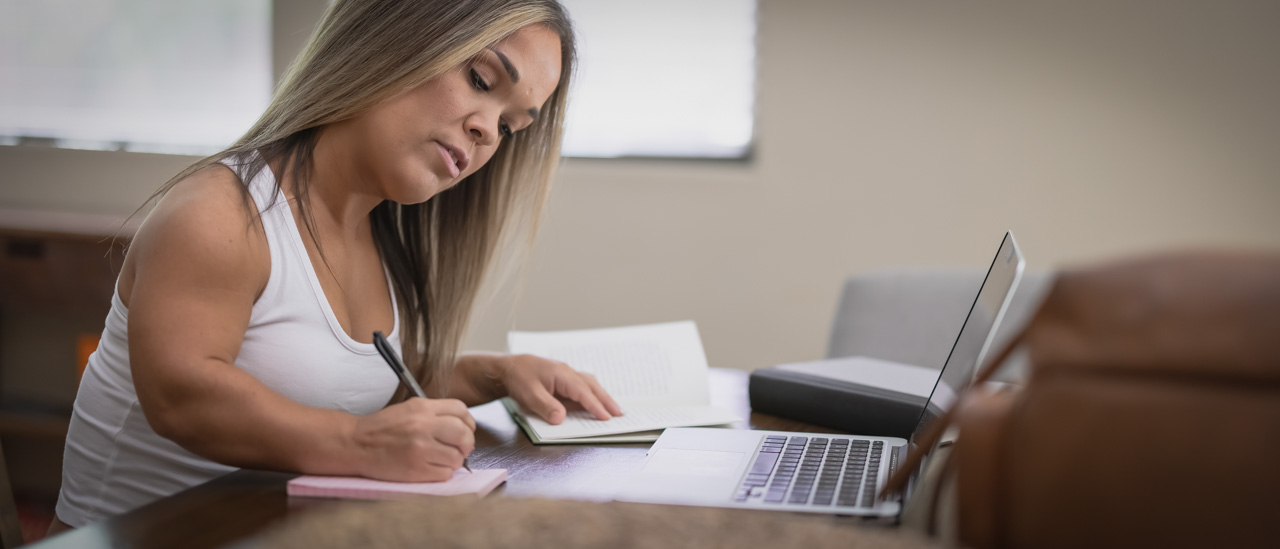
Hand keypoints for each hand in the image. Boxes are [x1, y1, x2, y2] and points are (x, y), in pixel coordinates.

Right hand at [350, 397, 475, 481]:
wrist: (355, 444)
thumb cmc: (382, 428)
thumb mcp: (409, 409)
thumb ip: (434, 413)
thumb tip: (463, 426)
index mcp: (422, 408)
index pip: (461, 410)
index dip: (468, 422)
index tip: (466, 429)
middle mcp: (423, 426)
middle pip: (464, 434)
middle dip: (467, 443)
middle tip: (461, 448)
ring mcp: (420, 449)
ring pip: (457, 457)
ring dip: (454, 460)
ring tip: (441, 459)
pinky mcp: (416, 470)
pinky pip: (445, 474)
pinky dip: (443, 473)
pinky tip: (431, 468)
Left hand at [501, 354, 623, 424]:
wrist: (508, 368)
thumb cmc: (518, 378)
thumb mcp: (528, 395)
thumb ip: (545, 407)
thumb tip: (561, 419)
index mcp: (561, 374)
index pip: (582, 392)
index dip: (595, 405)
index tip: (606, 417)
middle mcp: (567, 372)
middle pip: (591, 386)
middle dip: (606, 400)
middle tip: (619, 414)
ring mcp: (566, 375)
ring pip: (589, 384)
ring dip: (601, 396)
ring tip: (613, 408)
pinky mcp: (563, 379)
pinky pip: (582, 386)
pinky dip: (592, 393)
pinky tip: (595, 400)